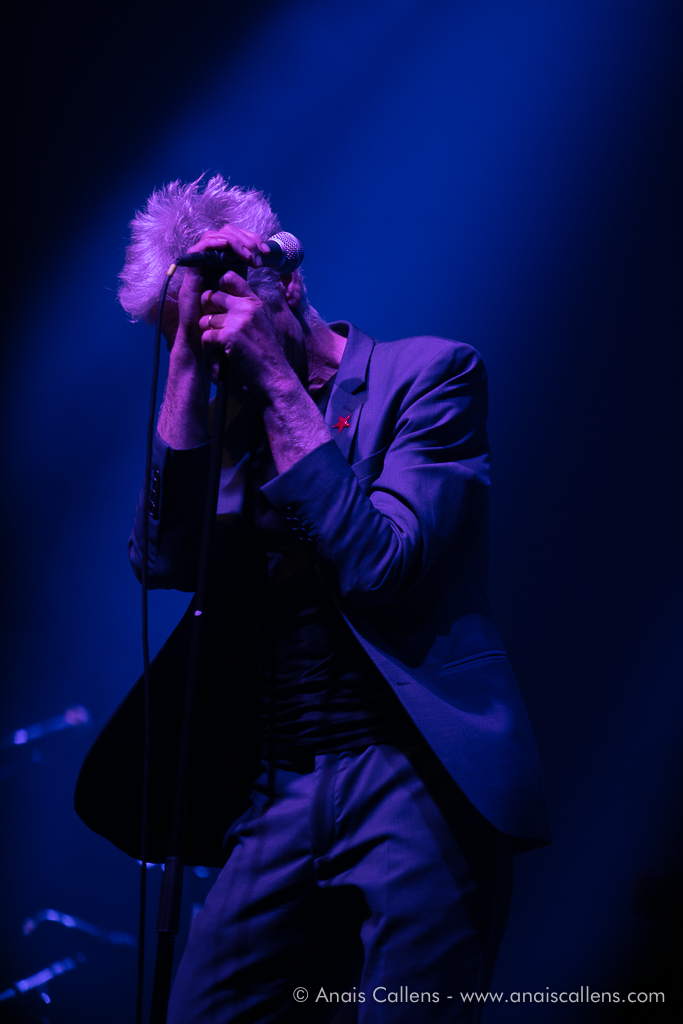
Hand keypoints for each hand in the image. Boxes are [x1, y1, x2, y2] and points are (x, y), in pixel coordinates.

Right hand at [173, 224, 270, 351]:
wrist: (203, 335)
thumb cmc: (222, 319)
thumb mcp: (242, 295)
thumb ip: (251, 279)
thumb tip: (271, 264)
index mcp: (226, 263)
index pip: (238, 238)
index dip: (253, 240)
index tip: (267, 254)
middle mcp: (213, 259)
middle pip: (227, 232)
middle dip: (246, 239)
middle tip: (260, 253)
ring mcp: (201, 263)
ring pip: (215, 235)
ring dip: (235, 241)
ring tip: (248, 256)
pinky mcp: (192, 268)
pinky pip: (201, 246)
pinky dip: (216, 243)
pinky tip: (229, 248)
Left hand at [198, 271, 296, 404]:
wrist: (274, 375)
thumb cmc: (265, 352)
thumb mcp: (261, 322)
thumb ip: (246, 308)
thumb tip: (220, 296)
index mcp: (255, 301)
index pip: (229, 277)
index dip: (217, 287)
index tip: (217, 302)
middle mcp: (247, 307)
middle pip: (211, 296)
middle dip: (208, 313)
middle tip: (216, 329)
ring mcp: (238, 320)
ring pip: (205, 319)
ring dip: (208, 334)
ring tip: (221, 345)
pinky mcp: (229, 336)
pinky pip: (206, 336)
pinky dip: (210, 348)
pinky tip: (222, 354)